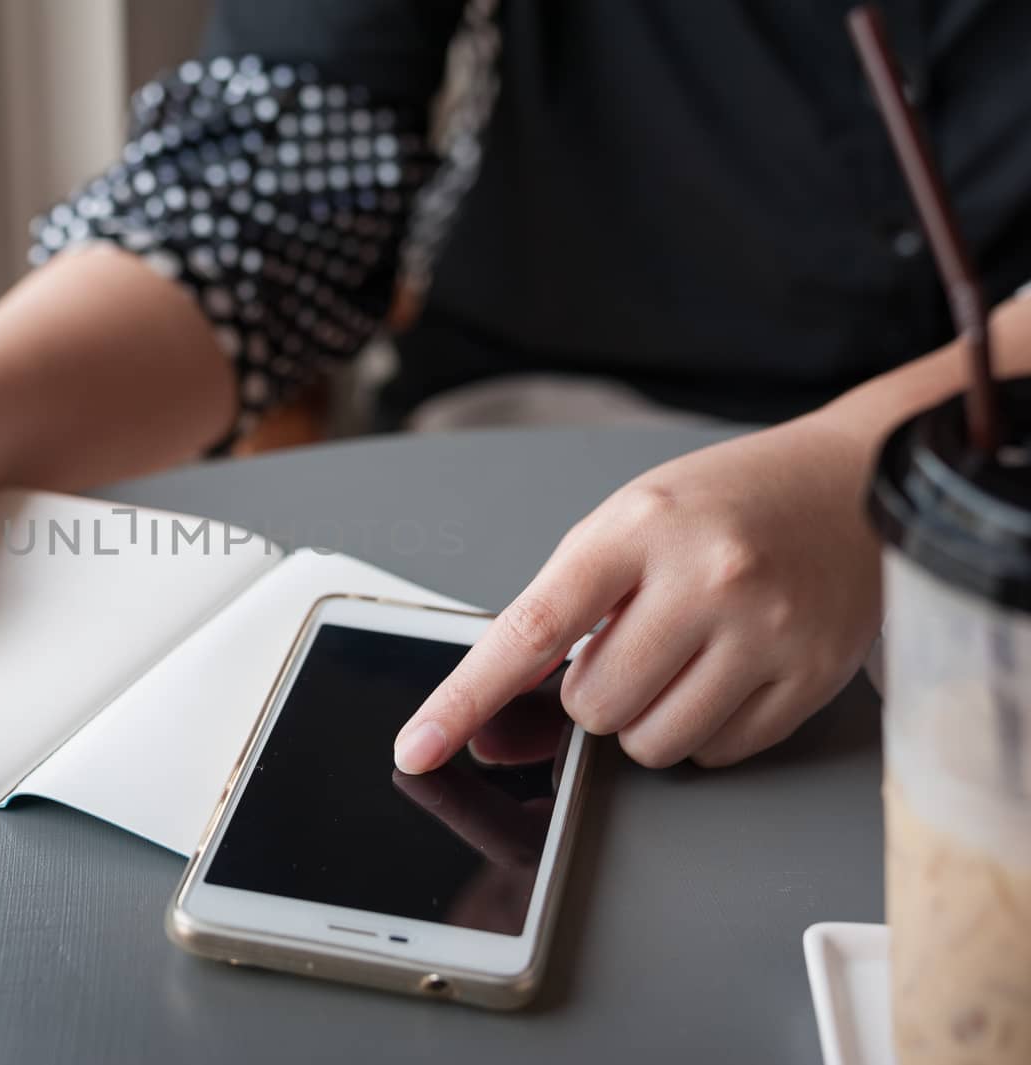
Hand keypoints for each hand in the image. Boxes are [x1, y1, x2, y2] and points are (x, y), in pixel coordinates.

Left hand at [395, 413, 883, 770]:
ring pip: (652, 746)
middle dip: (593, 694)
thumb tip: (496, 713)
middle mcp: (706, 576)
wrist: (848, 483)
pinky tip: (726, 670)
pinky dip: (704, 730)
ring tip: (681, 656)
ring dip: (647, 720)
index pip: (530, 629)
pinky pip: (718, 754)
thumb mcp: (626, 526)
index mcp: (638, 528)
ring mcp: (766, 629)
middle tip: (633, 645)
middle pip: (592, 708)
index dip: (464, 698)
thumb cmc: (721, 505)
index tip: (417, 747)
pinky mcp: (812, 676)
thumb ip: (559, 610)